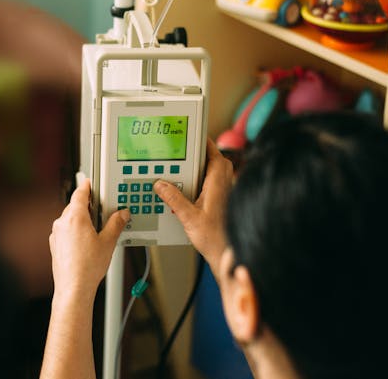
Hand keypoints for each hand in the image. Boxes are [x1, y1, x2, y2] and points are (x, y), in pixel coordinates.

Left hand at [49, 179, 128, 299]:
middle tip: (102, 210)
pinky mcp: (55, 245)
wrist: (73, 288)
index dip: (87, 186)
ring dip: (82, 220)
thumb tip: (121, 215)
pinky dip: (75, 231)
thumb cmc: (87, 267)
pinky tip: (87, 242)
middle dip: (88, 206)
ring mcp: (56, 234)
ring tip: (97, 230)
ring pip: (70, 219)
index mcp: (74, 217)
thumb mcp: (108, 242)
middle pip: (75, 206)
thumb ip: (115, 224)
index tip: (91, 182)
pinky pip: (66, 231)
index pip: (80, 193)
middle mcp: (62, 223)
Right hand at [154, 139, 233, 276]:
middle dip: (198, 155)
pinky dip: (198, 181)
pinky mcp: (221, 200)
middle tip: (182, 152)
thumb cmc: (215, 238)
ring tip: (181, 172)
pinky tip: (186, 191)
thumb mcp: (189, 217)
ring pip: (212, 171)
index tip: (192, 133)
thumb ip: (174, 199)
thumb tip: (161, 185)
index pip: (213, 152)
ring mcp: (223, 192)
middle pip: (212, 160)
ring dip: (198, 169)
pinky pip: (210, 183)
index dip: (204, 142)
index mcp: (218, 182)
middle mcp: (224, 184)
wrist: (226, 254)